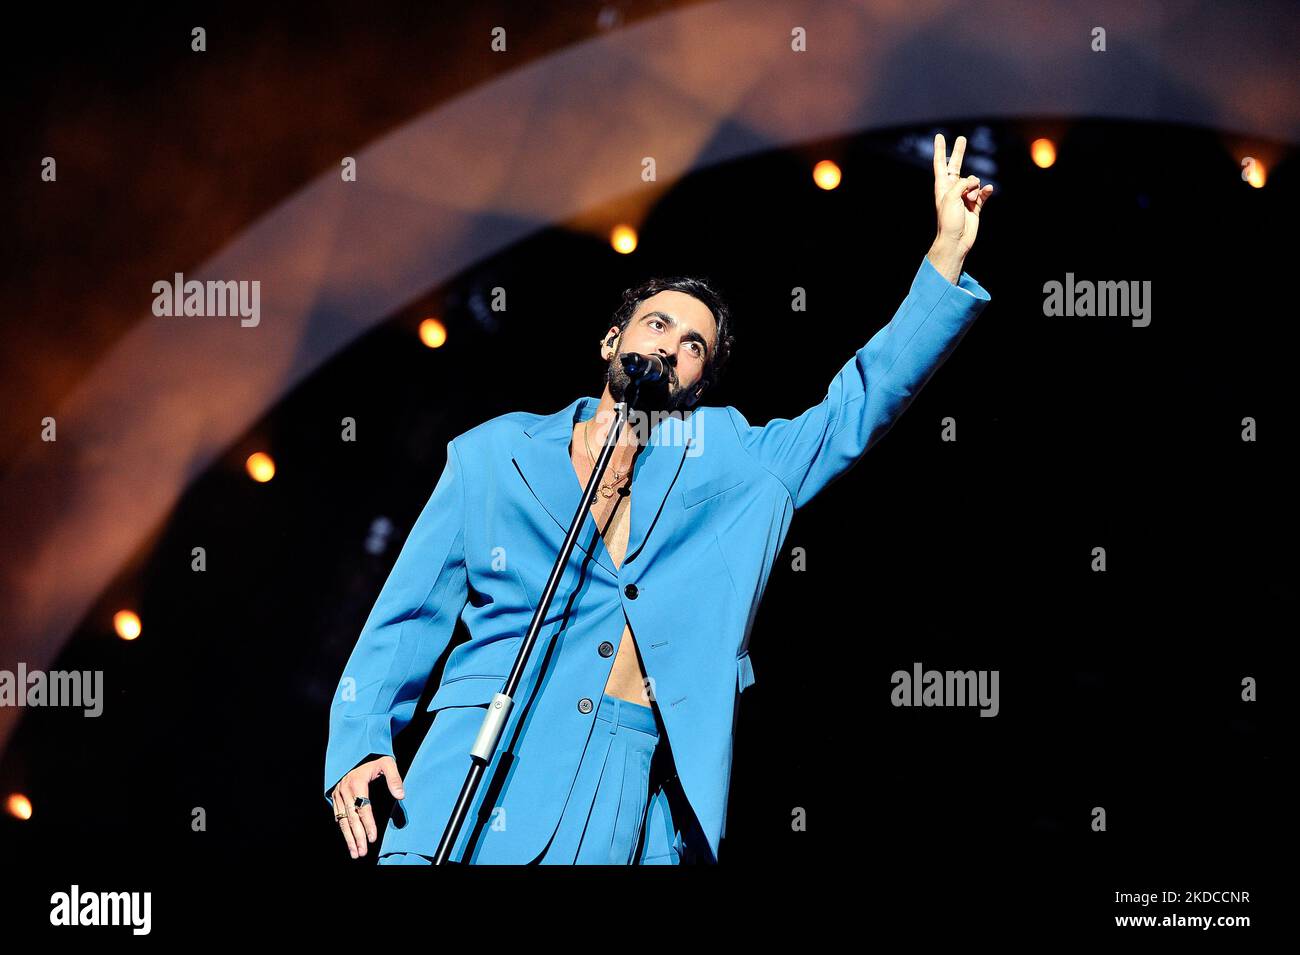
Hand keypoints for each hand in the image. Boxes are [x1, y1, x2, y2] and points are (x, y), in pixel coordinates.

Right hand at [329, 755, 404, 858]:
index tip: (373, 838)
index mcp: (356, 782)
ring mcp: (338, 794)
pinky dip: (343, 830)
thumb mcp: (387, 763)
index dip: (368, 824)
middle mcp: (344, 790)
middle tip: (362, 852)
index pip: (363, 808)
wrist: (357, 753)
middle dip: (357, 837)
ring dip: (348, 838)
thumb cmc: (374, 759)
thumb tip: (401, 795)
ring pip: (342, 820)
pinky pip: (338, 817)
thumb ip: (394, 778)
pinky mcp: (335, 798)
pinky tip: (349, 841)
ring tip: (355, 853)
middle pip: (351, 817)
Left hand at [932, 134, 992, 257]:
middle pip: (957, 166)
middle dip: (959, 152)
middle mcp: (952, 189)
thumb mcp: (951, 197)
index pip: (941, 163)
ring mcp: (964, 196)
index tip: (939, 136)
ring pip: (975, 182)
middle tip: (962, 138)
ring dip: (975, 188)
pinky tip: (988, 190)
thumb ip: (962, 183)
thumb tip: (975, 183)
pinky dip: (986, 191)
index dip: (940, 149)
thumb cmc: (949, 220)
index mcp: (942, 186)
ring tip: (969, 201)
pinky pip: (983, 193)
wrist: (956, 240)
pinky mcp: (975, 205)